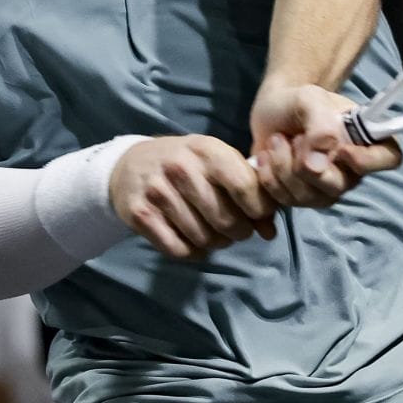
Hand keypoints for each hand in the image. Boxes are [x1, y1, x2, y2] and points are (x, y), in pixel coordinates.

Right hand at [110, 135, 277, 260]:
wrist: (132, 164)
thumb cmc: (186, 163)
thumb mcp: (217, 162)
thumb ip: (248, 189)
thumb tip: (270, 232)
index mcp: (206, 150)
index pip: (244, 186)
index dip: (258, 209)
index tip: (258, 216)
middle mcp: (181, 168)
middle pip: (226, 220)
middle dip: (239, 232)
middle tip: (236, 229)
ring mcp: (158, 192)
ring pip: (203, 238)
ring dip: (215, 243)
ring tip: (213, 232)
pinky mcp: (141, 215)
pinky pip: (179, 250)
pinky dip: (192, 252)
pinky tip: (192, 241)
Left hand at [249, 82, 400, 208]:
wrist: (270, 113)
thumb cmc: (298, 103)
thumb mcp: (309, 99)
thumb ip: (320, 124)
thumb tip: (318, 165)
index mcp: (365, 141)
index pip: (389, 158)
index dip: (369, 160)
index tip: (342, 150)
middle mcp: (351, 171)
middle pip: (337, 187)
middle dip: (304, 163)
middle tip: (293, 137)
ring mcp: (325, 190)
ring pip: (307, 197)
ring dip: (282, 166)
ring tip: (277, 140)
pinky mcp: (300, 200)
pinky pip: (285, 202)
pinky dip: (268, 178)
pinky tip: (265, 158)